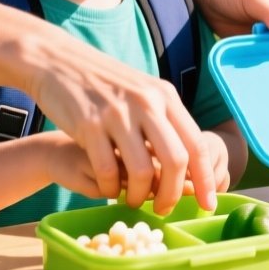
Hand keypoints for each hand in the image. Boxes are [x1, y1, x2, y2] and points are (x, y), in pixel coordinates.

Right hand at [26, 34, 212, 212]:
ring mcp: (118, 113)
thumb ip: (164, 122)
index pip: (197, 144)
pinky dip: (111, 187)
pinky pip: (107, 170)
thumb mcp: (143, 93)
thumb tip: (188, 165)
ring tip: (134, 200)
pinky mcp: (88, 125)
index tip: (209, 204)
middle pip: (176, 160)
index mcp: (165, 96)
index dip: (206, 179)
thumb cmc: (105, 83)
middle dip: (174, 194)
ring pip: (143, 170)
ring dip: (140, 195)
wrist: (59, 61)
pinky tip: (109, 188)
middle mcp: (147, 103)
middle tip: (164, 209)